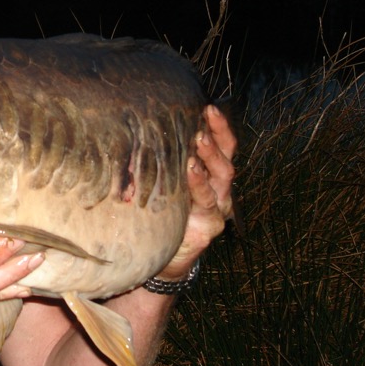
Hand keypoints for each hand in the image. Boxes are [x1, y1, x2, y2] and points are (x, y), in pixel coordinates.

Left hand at [158, 104, 236, 279]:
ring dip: (208, 160)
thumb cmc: (163, 213)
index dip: (220, 127)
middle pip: (226, 161)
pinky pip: (207, 205)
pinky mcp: (209, 227)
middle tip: (200, 126)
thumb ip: (162, 162)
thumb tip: (138, 128)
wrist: (165, 257)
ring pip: (220, 181)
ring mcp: (217, 210)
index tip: (209, 107)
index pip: (224, 146)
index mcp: (212, 176)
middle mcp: (220, 191)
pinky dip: (199, 187)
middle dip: (215, 141)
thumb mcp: (165, 184)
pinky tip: (189, 174)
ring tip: (196, 145)